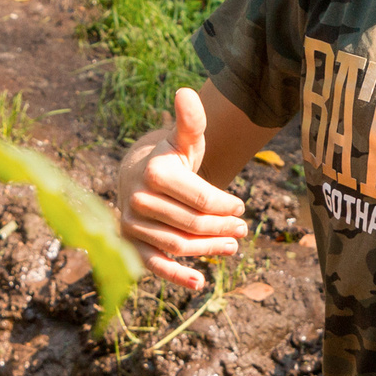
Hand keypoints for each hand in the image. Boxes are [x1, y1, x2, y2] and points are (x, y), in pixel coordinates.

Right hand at [115, 87, 248, 292]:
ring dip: (209, 251)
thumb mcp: (183, 140)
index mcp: (154, 171)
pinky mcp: (132, 245)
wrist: (137, 175)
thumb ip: (190, 122)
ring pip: (178, 245)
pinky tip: (200, 283)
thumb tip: (186, 92)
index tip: (241, 206)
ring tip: (232, 247)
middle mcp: (138, 200)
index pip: (200, 197)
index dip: (226, 204)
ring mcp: (133, 225)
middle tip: (243, 229)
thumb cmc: (170, 158)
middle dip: (223, 228)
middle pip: (192, 224)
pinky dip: (176, 276)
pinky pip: (154, 265)